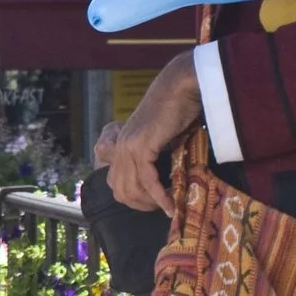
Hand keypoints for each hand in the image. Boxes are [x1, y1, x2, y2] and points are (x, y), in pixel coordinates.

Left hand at [97, 53, 199, 213]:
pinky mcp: (140, 146)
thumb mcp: (159, 137)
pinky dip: (159, 195)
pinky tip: (170, 204)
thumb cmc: (176, 110)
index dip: (133, 199)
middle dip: (141, 205)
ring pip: (132, 188)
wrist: (179, 87)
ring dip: (151, 203)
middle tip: (162, 207)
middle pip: (120, 191)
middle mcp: (119, 147)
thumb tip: (161, 179)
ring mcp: (127, 146)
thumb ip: (152, 155)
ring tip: (168, 206)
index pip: (115, 183)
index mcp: (120, 145)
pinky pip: (146, 180)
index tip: (154, 204)